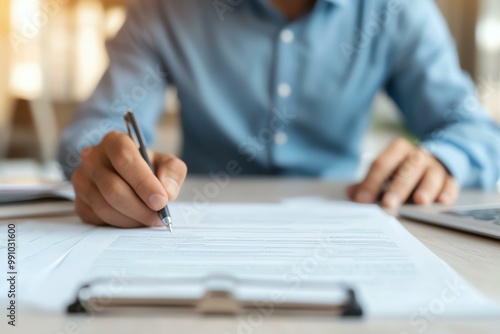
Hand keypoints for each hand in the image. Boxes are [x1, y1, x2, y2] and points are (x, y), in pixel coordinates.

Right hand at [71, 131, 187, 227]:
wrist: (129, 177)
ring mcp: (82, 181)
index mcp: (114, 141)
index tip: (161, 200)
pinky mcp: (79, 202)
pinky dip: (121, 224)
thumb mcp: (166, 163)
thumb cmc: (147, 168)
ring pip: (105, 207)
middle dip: (140, 208)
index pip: (124, 158)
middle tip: (159, 217)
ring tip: (150, 219)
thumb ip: (173, 172)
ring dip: (132, 218)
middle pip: (113, 188)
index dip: (143, 182)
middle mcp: (92, 158)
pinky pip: (99, 219)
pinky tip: (135, 220)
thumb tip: (167, 191)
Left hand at [347, 138, 458, 207]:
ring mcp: (436, 166)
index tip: (362, 200)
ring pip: (431, 175)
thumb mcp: (386, 172)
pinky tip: (442, 201)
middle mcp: (417, 156)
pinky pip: (451, 184)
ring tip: (419, 201)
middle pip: (406, 170)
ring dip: (425, 188)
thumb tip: (352, 193)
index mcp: (398, 150)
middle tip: (388, 204)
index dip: (371, 182)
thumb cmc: (403, 170)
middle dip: (397, 187)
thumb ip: (369, 182)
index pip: (382, 164)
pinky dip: (447, 192)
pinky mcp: (450, 178)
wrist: (433, 161)